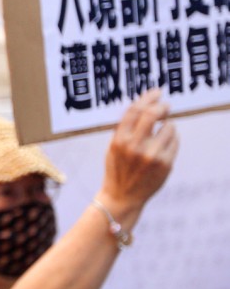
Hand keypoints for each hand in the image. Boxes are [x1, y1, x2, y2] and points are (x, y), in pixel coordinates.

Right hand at [98, 88, 178, 220]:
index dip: (147, 97)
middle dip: (162, 106)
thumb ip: (124, 128)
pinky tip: (164, 144)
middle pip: (153, 114)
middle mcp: (135, 146)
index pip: (134, 110)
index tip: (156, 92)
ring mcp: (152, 155)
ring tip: (163, 132)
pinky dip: (172, 138)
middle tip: (166, 105)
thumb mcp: (113, 147)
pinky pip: (175, 141)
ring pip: (169, 127)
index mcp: (119, 140)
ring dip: (168, 124)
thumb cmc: (117, 168)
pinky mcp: (166, 164)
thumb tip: (143, 105)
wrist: (122, 196)